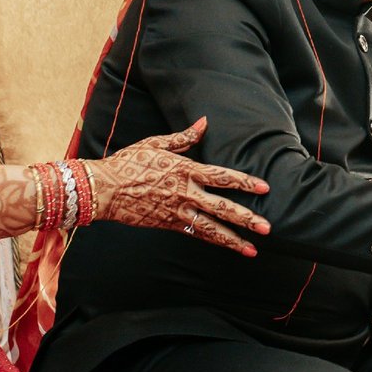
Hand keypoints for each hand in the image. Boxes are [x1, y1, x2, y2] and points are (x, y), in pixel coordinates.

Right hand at [87, 117, 270, 255]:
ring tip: (253, 249)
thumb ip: (184, 137)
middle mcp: (185, 192)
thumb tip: (204, 123)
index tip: (264, 188)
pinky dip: (213, 240)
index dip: (245, 182)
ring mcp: (177, 210)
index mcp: (185, 169)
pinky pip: (196, 233)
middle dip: (247, 218)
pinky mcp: (168, 223)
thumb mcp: (156, 144)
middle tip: (267, 227)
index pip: (222, 176)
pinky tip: (228, 246)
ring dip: (234, 239)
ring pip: (211, 227)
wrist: (103, 188)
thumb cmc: (128, 162)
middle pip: (222, 207)